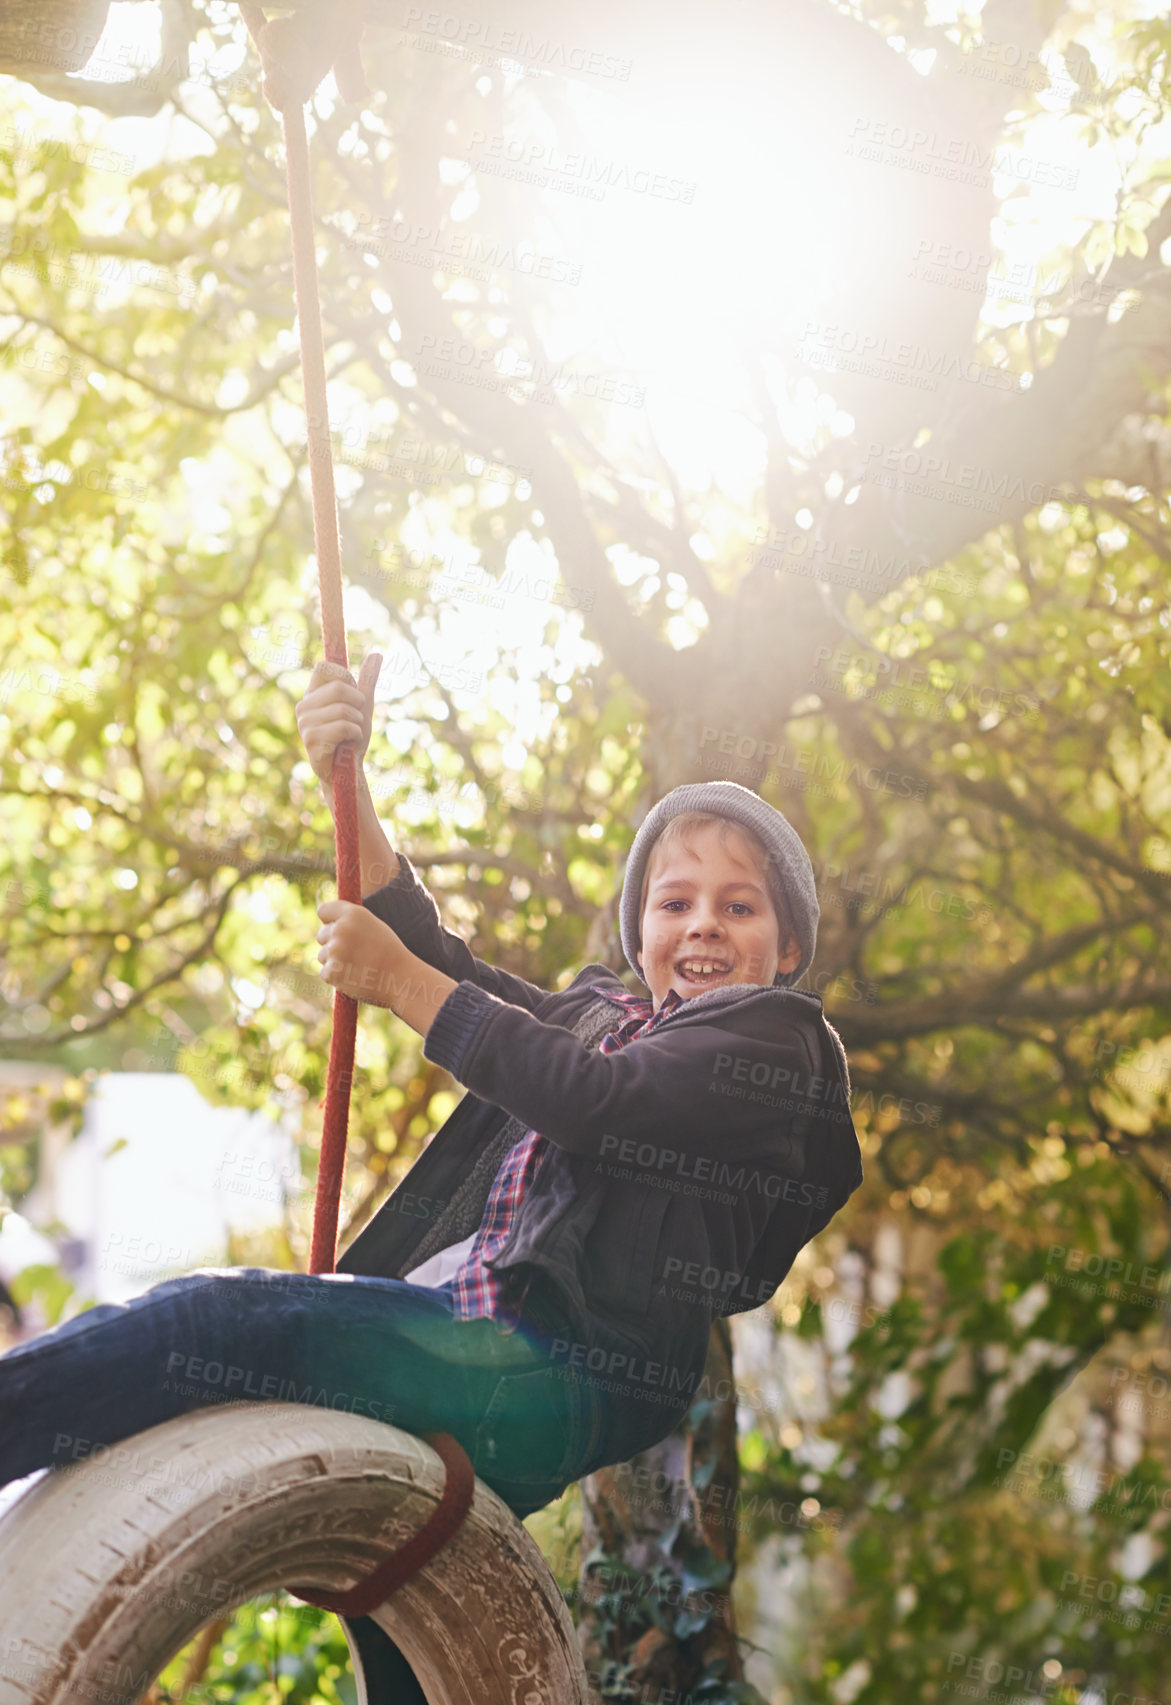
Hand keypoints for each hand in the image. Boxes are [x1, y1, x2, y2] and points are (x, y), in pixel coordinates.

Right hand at [296, 652, 381, 789]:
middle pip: (338, 687)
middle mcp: (304, 705)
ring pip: (343, 709)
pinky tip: (348, 743)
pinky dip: (355, 734)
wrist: (348, 770)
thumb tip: (377, 654)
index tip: (352, 696)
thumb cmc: (352, 737)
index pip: (324, 667)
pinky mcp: (311, 738)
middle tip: (356, 719)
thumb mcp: (363, 705)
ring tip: (351, 734)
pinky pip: (342, 726)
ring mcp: (304, 722)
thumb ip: (367, 680)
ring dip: (357, 723)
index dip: (345, 678)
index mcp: (313, 694)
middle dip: (357, 704)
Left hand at [316, 899, 403, 1005]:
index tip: (336, 928)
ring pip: (322, 955)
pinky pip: (325, 973)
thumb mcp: (374, 926)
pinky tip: (355, 977)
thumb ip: (351, 921)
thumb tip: (328, 922)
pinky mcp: (332, 972)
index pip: (324, 910)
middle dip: (333, 944)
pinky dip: (337, 977)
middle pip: (321, 935)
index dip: (329, 921)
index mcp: (353, 914)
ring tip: (358, 966)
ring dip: (335, 962)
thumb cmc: (390, 952)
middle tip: (356, 953)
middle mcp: (341, 929)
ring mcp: (335, 950)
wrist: (402, 979)